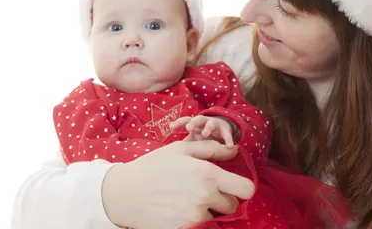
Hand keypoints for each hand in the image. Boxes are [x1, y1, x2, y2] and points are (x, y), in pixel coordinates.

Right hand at [101, 140, 254, 228]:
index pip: (246, 189)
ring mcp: (195, 216)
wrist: (124, 193)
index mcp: (208, 174)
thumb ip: (211, 149)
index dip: (242, 186)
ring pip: (216, 216)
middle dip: (224, 198)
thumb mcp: (181, 149)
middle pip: (233, 205)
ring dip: (208, 208)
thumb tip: (234, 151)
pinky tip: (178, 207)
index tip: (232, 184)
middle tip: (205, 189)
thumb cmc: (153, 166)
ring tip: (187, 197)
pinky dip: (194, 218)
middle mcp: (205, 197)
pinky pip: (200, 225)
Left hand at [171, 115, 237, 147]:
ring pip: (211, 124)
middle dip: (193, 122)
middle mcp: (204, 122)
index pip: (186, 120)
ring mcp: (215, 125)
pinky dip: (228, 140)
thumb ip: (187, 143)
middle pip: (198, 119)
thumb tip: (172, 151)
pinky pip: (227, 135)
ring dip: (208, 128)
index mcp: (195, 124)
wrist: (223, 130)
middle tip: (189, 127)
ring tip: (205, 133)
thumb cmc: (205, 135)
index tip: (171, 127)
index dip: (178, 123)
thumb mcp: (195, 138)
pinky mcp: (225, 130)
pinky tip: (230, 146)